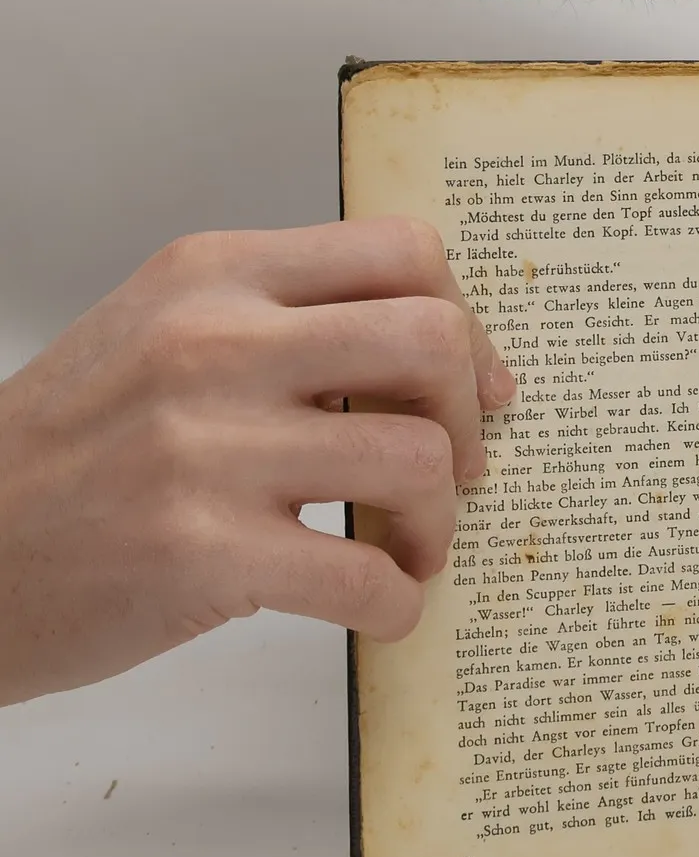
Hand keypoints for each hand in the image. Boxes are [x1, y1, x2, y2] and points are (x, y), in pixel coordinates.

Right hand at [0, 218, 512, 704]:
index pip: (402, 251)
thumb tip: (435, 352)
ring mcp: (206, 448)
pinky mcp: (203, 553)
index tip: (474, 384)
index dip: (467, 322)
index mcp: (213, 274)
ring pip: (418, 460)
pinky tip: (379, 605)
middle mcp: (213, 344)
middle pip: (431, 340)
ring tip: (410, 545)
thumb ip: (283, 321)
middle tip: (454, 467)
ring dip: (440, 520)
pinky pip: (368, 575)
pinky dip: (399, 602)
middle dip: (468, 416)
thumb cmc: (67, 451)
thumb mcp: (159, 332)